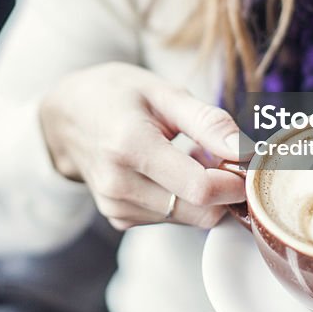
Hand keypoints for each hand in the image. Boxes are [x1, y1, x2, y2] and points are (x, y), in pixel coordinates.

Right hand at [39, 62, 246, 230]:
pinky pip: (172, 219)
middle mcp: (118, 184)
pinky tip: (170, 172)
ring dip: (203, 194)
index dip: (234, 181)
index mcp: (129, 145)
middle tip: (219, 153)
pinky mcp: (119, 219)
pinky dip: (183, 200)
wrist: (67, 116)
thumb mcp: (163, 92)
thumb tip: (245, 150)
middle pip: (199, 212)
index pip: (200, 188)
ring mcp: (116, 206)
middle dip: (223, 189)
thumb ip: (207, 121)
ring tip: (188, 156)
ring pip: (190, 219)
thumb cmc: (116, 95)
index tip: (245, 160)